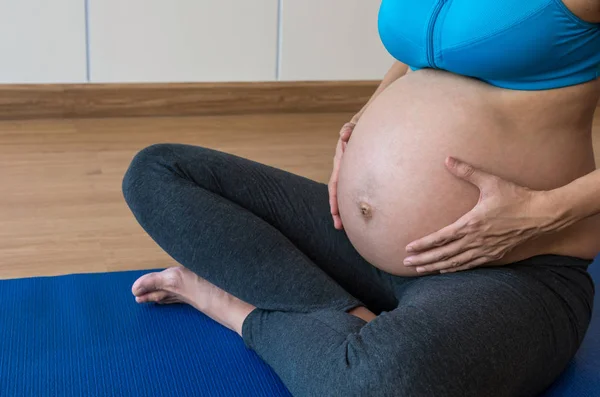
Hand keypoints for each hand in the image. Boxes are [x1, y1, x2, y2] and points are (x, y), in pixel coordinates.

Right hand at [328, 122, 354, 228]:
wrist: (375, 123)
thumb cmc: (364, 123)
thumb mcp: (357, 124)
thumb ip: (351, 127)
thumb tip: (344, 134)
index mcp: (341, 158)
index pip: (336, 180)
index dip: (334, 197)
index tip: (334, 211)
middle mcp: (344, 167)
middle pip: (338, 191)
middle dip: (337, 209)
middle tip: (338, 226)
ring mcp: (351, 171)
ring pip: (345, 193)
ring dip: (344, 209)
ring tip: (343, 226)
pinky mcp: (359, 173)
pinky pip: (355, 189)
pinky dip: (354, 201)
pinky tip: (360, 214)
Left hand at [403, 157, 558, 273]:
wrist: (542, 214)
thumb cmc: (516, 197)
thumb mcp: (490, 182)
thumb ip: (467, 171)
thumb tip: (448, 159)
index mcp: (471, 224)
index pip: (440, 238)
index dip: (423, 244)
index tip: (408, 248)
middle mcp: (476, 240)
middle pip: (444, 254)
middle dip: (423, 260)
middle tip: (406, 263)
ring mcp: (485, 250)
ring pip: (455, 263)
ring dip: (435, 266)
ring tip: (420, 270)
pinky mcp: (495, 255)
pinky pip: (470, 265)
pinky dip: (456, 268)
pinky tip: (445, 269)